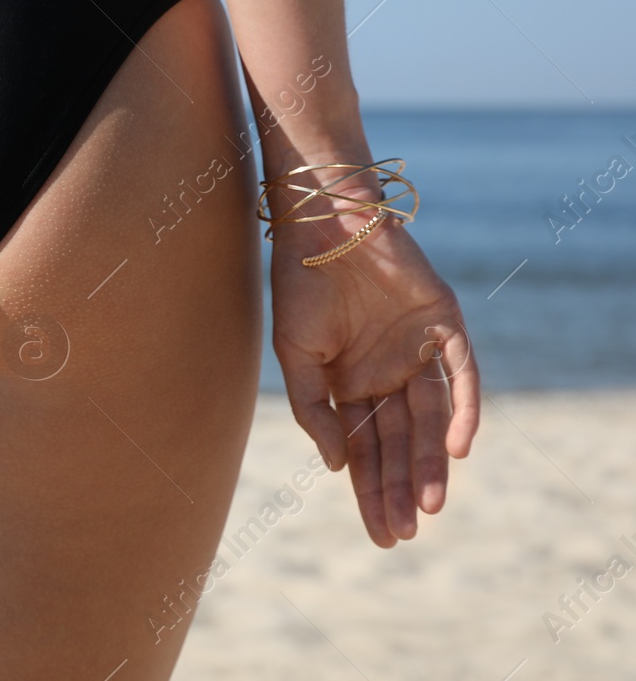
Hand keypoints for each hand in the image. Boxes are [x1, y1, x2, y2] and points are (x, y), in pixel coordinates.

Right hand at [271, 214, 479, 546]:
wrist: (321, 223)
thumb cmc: (299, 286)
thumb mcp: (294, 357)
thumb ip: (314, 412)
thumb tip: (338, 467)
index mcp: (351, 383)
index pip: (365, 448)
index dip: (371, 491)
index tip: (380, 534)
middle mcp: (389, 372)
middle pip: (401, 442)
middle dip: (401, 488)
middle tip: (404, 534)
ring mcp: (419, 350)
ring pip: (431, 419)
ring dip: (432, 462)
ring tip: (428, 506)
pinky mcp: (445, 324)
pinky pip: (461, 375)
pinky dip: (462, 411)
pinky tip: (457, 449)